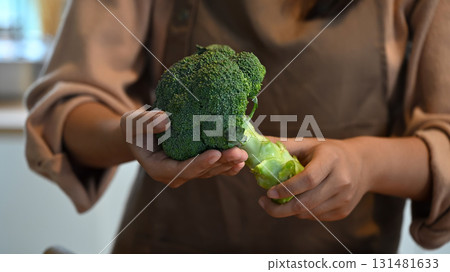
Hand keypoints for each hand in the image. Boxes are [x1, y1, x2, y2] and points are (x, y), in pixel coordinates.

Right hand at [120, 109, 246, 187]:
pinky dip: (226, 165)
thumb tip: (165, 120)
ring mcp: (185, 171)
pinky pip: (212, 168)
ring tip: (243, 155)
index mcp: (158, 167)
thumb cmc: (135, 128)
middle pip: (200, 172)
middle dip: (220, 163)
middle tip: (238, 153)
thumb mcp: (134, 122)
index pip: (180, 169)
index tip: (215, 154)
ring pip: (209, 171)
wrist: (139, 133)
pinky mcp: (195, 165)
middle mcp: (174, 174)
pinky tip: (240, 162)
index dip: (199, 163)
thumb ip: (147, 122)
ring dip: (227, 163)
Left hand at [258, 137, 370, 220]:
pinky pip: (316, 217)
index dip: (287, 188)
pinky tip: (297, 202)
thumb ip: (284, 145)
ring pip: (310, 212)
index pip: (308, 179)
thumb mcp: (309, 143)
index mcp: (331, 159)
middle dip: (281, 208)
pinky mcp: (344, 210)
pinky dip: (302, 213)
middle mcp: (342, 180)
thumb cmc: (328, 151)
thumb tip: (258, 141)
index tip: (268, 192)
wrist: (362, 163)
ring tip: (277, 201)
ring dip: (289, 211)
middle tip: (264, 202)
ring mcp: (345, 198)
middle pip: (307, 202)